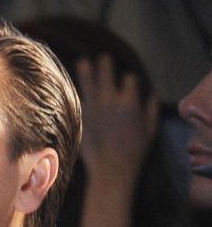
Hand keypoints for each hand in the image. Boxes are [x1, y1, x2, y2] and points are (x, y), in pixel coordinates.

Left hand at [74, 55, 157, 191]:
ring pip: (89, 85)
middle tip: (103, 57)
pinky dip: (76, 92)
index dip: (129, 80)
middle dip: (105, 65)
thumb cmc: (134, 153)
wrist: (110, 169)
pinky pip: (78, 100)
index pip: (129, 80)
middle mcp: (111, 101)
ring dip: (86, 72)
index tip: (128, 80)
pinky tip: (73, 86)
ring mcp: (94, 109)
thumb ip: (151, 111)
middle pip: (107, 76)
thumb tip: (153, 95)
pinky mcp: (81, 119)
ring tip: (83, 61)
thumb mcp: (150, 131)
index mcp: (130, 102)